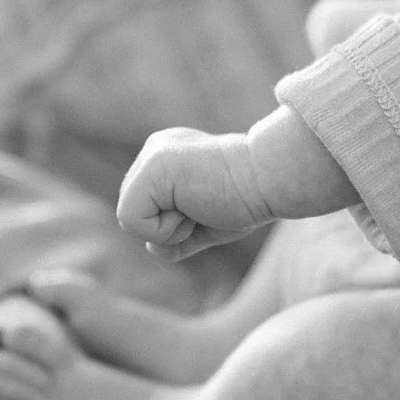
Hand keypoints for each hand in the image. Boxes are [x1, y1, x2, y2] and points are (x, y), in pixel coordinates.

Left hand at [118, 126, 277, 258]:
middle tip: (204, 208)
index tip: (206, 208)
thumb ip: (179, 236)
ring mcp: (151, 156)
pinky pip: (131, 220)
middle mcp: (154, 151)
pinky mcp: (151, 168)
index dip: (171, 227)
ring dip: (169, 229)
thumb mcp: (208, 223)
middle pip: (133, 215)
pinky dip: (163, 230)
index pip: (144, 210)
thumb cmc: (249, 200)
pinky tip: (193, 206)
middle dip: (168, 228)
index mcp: (167, 159)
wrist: (270, 178)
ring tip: (201, 205)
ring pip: (129, 219)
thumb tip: (152, 249)